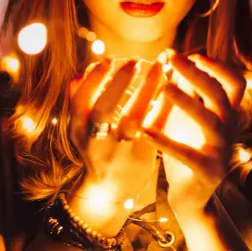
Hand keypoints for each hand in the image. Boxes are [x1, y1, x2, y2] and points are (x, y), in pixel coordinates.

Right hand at [67, 58, 163, 230]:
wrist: (109, 191)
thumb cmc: (97, 148)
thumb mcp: (81, 128)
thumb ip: (80, 100)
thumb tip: (83, 69)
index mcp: (78, 130)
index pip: (80, 100)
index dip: (94, 79)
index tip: (109, 59)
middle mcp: (96, 142)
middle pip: (103, 110)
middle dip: (118, 83)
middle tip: (134, 61)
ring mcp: (120, 151)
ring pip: (132, 118)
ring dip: (147, 90)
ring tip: (159, 67)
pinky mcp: (142, 156)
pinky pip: (156, 126)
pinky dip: (164, 105)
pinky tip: (173, 87)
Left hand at [142, 53, 245, 214]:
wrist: (192, 196)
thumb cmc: (188, 148)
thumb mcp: (187, 117)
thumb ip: (187, 92)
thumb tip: (175, 59)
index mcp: (227, 114)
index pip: (235, 83)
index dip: (219, 66)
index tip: (194, 54)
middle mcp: (229, 129)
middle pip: (220, 95)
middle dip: (197, 73)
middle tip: (173, 58)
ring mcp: (221, 150)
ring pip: (210, 121)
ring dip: (187, 101)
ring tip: (164, 87)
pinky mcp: (207, 171)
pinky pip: (187, 154)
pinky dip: (165, 142)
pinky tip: (145, 132)